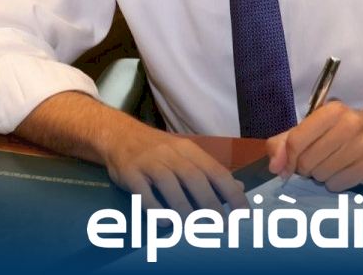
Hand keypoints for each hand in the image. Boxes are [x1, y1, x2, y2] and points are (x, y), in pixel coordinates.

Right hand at [103, 122, 248, 214]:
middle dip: (210, 203)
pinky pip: (143, 192)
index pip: (216, 170)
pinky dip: (155, 208)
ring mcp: (149, 162)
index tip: (243, 213)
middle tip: (221, 225)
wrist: (119, 135)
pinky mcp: (130, 173)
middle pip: (194, 178)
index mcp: (189, 150)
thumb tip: (238, 187)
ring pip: (170, 184)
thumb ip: (210, 170)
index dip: (231, 192)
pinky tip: (165, 221)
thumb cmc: (157, 149)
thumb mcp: (185, 154)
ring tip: (194, 227)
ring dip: (183, 208)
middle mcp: (171, 154)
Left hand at [266, 101, 362, 191]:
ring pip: (320, 176)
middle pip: (306, 162)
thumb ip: (285, 142)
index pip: (295, 141)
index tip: (285, 168)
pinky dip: (333, 183)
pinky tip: (340, 172)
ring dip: (319, 176)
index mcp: (331, 112)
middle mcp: (349, 126)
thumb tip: (274, 166)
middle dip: (304, 167)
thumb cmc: (339, 129)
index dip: (286, 159)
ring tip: (328, 165)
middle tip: (313, 162)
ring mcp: (362, 147)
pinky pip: (336, 185)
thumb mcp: (312, 126)